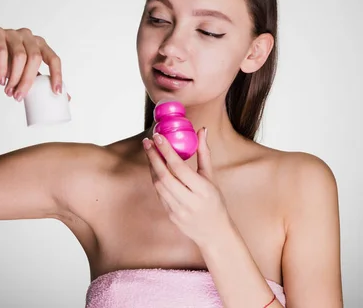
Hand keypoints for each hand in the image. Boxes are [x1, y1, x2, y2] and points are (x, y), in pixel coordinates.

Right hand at [0, 27, 70, 101]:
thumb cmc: (7, 63)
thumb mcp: (26, 72)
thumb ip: (42, 81)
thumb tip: (65, 98)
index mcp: (40, 45)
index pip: (53, 58)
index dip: (57, 74)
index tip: (56, 92)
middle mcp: (29, 37)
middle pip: (35, 58)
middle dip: (28, 80)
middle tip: (19, 96)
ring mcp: (13, 33)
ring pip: (19, 56)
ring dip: (14, 77)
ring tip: (8, 91)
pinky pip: (2, 50)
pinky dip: (2, 68)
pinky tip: (1, 80)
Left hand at [142, 128, 231, 247]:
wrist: (214, 233)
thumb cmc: (215, 201)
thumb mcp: (211, 177)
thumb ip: (204, 153)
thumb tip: (202, 130)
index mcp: (203, 189)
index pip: (180, 168)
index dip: (167, 151)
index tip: (158, 137)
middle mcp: (190, 201)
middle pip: (165, 176)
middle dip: (153, 157)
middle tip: (147, 141)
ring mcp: (179, 210)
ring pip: (159, 186)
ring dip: (152, 167)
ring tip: (150, 152)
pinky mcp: (171, 216)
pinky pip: (159, 194)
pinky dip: (156, 180)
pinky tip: (155, 169)